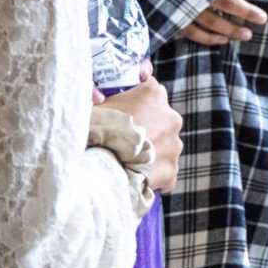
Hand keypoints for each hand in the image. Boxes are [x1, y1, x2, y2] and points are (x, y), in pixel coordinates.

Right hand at [103, 73, 182, 194]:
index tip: (125, 114)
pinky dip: (152, 174)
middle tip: (124, 140)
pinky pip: (163, 171)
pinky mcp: (171, 170)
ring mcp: (174, 145)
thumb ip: (104, 96)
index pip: (151, 91)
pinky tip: (133, 176)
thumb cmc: (93, 132)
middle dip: (147, 128)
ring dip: (150, 152)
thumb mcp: (95, 104)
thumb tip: (99, 96)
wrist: (98, 169)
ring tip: (128, 161)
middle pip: (161, 120)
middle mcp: (171, 117)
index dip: (137, 103)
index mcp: (153, 94)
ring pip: (164, 146)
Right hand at [183, 0, 267, 46]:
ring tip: (247, 34)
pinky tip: (223, 41)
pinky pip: (192, 32)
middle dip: (246, 11)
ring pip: (210, 20)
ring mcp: (181, 2)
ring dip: (230, 29)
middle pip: (225, 1)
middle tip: (263, 18)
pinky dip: (208, 38)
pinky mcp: (172, 15)